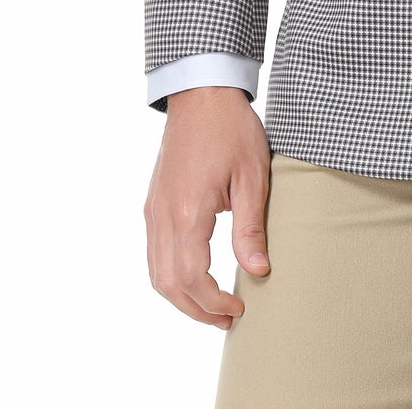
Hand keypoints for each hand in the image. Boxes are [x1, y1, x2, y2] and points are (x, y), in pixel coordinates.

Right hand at [143, 87, 272, 326]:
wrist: (202, 92)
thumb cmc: (231, 129)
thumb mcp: (252, 176)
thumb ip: (251, 228)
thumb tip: (257, 271)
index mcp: (188, 211)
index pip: (192, 278)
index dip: (214, 303)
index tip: (239, 309)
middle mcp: (162, 215)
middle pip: (168, 285)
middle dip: (197, 310)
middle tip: (228, 319)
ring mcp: (153, 209)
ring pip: (156, 273)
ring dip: (181, 297)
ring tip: (213, 305)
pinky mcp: (153, 202)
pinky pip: (154, 253)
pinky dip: (171, 275)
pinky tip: (195, 276)